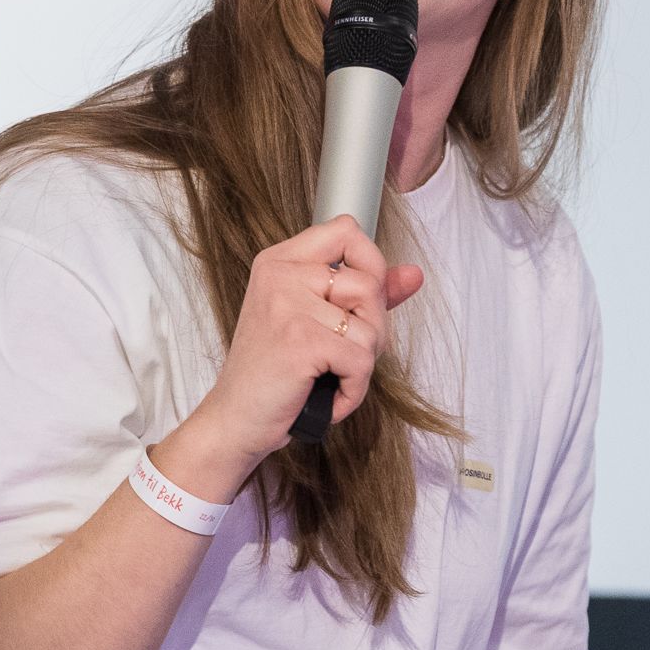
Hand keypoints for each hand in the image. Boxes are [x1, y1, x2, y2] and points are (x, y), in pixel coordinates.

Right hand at [160, 217, 423, 497]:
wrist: (235, 420)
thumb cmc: (273, 373)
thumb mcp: (315, 323)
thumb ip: (363, 294)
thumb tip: (414, 275)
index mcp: (279, 261)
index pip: (346, 229)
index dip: (369, 265)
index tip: (357, 303)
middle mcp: (280, 275)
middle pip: (369, 283)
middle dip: (370, 329)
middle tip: (339, 355)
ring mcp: (288, 306)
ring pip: (370, 328)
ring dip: (361, 365)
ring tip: (329, 376)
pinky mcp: (301, 341)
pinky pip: (362, 360)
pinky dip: (353, 389)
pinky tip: (327, 395)